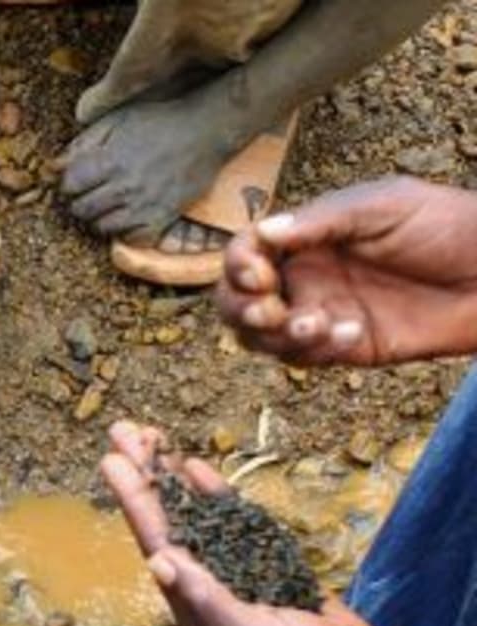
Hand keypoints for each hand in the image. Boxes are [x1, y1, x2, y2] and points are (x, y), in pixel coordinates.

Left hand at [61, 92, 232, 246]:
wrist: (208, 130)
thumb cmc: (159, 121)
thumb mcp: (117, 120)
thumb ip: (83, 143)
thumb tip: (54, 166)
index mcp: (110, 160)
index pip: (68, 185)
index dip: (69, 182)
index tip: (79, 178)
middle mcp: (124, 186)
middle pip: (81, 209)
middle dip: (80, 200)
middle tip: (93, 192)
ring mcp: (143, 205)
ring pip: (101, 227)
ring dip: (101, 216)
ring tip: (112, 202)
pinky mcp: (162, 218)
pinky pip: (130, 238)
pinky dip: (126, 230)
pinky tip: (130, 214)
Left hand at [101, 421, 409, 625]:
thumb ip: (208, 602)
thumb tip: (161, 562)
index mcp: (194, 608)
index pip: (157, 541)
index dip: (134, 498)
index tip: (112, 459)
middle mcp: (207, 589)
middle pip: (168, 521)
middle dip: (144, 476)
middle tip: (122, 429)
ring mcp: (238, 578)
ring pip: (197, 519)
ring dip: (173, 480)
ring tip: (152, 439)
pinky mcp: (268, 571)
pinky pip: (233, 527)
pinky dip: (215, 498)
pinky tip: (198, 472)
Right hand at [218, 177, 476, 365]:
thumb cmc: (447, 226)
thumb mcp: (384, 207)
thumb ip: (322, 220)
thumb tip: (263, 232)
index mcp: (307, 236)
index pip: (245, 252)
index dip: (237, 266)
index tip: (260, 275)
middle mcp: (305, 276)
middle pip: (236, 301)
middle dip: (241, 310)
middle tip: (268, 312)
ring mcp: (322, 313)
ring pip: (262, 338)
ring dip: (277, 336)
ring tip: (318, 325)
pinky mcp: (344, 348)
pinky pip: (306, 359)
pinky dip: (318, 350)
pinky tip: (354, 332)